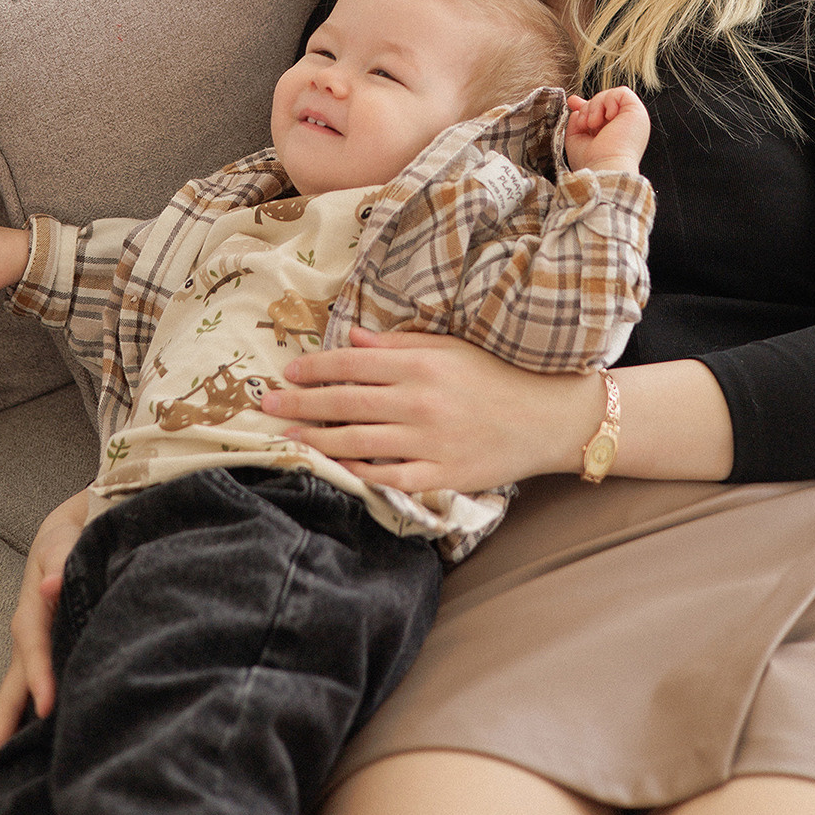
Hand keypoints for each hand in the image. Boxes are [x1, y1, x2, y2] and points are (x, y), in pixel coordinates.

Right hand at [0, 488, 89, 783]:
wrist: (71, 528)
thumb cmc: (70, 534)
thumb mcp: (66, 537)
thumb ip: (61, 559)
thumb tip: (49, 585)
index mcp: (32, 611)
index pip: (34, 650)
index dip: (40, 678)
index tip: (48, 707)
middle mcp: (28, 638)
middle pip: (8, 692)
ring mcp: (36, 650)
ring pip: (18, 698)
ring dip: (9, 734)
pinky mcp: (49, 653)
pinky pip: (36, 692)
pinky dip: (29, 720)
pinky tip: (35, 749)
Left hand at [259, 327, 605, 492]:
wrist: (547, 418)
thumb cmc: (495, 375)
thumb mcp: (449, 347)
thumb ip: (399, 343)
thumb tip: (352, 337)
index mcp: (421, 364)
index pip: (353, 363)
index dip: (315, 368)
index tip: (288, 372)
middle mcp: (420, 402)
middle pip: (345, 403)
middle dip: (301, 405)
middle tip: (267, 407)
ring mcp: (429, 443)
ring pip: (358, 443)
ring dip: (317, 441)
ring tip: (287, 439)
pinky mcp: (440, 477)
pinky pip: (388, 478)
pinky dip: (358, 475)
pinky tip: (334, 470)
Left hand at [564, 86, 649, 173]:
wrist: (605, 167)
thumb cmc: (592, 161)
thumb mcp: (577, 139)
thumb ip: (576, 123)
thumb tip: (576, 109)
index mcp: (614, 134)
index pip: (601, 112)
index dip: (586, 105)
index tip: (572, 102)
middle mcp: (625, 126)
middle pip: (603, 102)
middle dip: (587, 107)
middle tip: (584, 123)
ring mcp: (633, 119)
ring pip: (610, 96)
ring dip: (595, 106)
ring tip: (592, 123)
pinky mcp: (637, 112)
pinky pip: (622, 92)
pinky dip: (609, 100)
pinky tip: (607, 117)